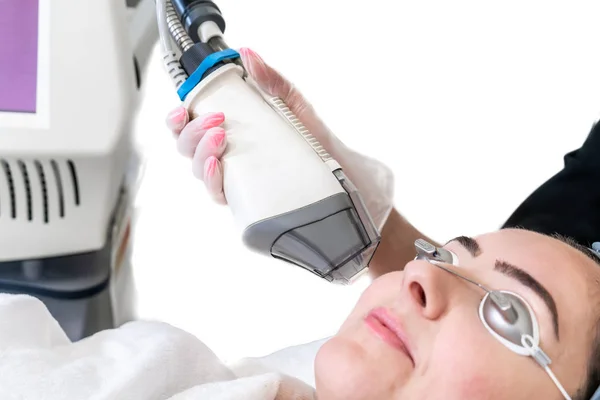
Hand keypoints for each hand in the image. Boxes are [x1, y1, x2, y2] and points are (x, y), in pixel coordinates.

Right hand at [165, 48, 394, 229]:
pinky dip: (212, 180)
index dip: (178, 119)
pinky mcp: (247, 202)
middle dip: (192, 133)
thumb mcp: (295, 107)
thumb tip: (249, 54)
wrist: (343, 176)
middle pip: (187, 149)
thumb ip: (273, 82)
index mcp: (231, 134)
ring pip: (199, 171)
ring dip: (200, 153)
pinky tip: (219, 165)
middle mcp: (228, 158)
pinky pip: (218, 195)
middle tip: (217, 121)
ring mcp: (236, 180)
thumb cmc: (315, 145)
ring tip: (220, 139)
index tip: (184, 108)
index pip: (191, 127)